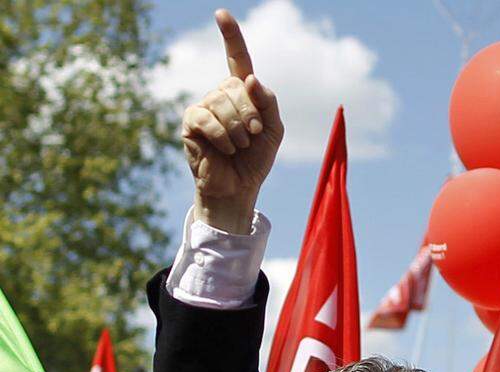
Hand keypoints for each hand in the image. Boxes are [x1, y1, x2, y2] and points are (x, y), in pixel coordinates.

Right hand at [182, 9, 283, 233]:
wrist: (238, 189)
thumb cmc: (255, 161)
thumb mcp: (272, 130)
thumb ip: (268, 102)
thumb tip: (250, 78)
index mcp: (242, 92)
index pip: (237, 58)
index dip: (230, 36)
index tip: (221, 13)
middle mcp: (221, 94)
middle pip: (237, 86)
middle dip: (250, 113)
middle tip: (252, 137)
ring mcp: (204, 107)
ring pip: (222, 102)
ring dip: (237, 129)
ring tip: (239, 147)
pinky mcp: (191, 123)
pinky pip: (206, 118)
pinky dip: (222, 136)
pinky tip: (225, 149)